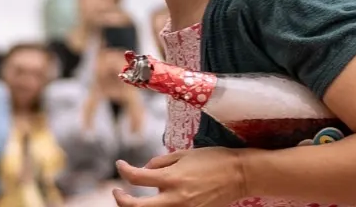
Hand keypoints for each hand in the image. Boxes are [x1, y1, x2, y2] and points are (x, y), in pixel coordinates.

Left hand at [113, 149, 247, 206]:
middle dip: (121, 201)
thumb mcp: (183, 154)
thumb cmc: (212, 159)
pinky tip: (155, 202)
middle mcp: (175, 198)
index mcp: (172, 178)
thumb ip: (160, 162)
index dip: (123, 170)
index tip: (119, 164)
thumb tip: (145, 171)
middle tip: (117, 191)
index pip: (136, 178)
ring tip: (132, 199)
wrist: (238, 176)